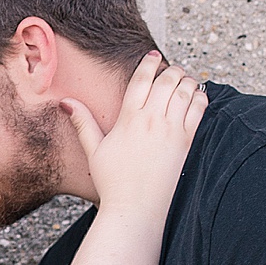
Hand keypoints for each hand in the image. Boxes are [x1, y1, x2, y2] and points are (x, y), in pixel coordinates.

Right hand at [66, 51, 206, 218]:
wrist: (136, 208)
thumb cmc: (113, 182)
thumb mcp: (94, 150)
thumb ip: (83, 122)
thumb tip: (65, 102)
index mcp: (129, 118)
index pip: (141, 79)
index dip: (148, 63)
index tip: (153, 56)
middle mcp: (152, 120)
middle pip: (166, 80)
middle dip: (171, 70)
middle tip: (171, 70)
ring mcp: (172, 131)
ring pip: (185, 91)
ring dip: (186, 80)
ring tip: (184, 79)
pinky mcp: (186, 143)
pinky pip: (198, 110)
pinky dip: (200, 97)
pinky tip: (196, 96)